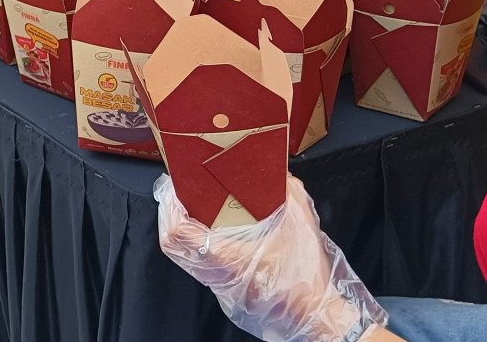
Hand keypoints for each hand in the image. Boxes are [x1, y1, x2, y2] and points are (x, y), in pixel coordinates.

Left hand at [157, 173, 386, 341]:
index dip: (171, 208)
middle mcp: (215, 273)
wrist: (315, 314)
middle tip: (179, 191)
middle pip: (172, 244)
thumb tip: (276, 172)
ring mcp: (217, 284)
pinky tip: (208, 227)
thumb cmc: (306, 278)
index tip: (177, 188)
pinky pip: (196, 262)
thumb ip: (287, 191)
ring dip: (181, 226)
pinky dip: (195, 241)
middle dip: (170, 213)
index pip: (179, 234)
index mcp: (226, 258)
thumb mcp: (301, 223)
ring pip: (182, 254)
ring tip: (191, 204)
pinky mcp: (224, 288)